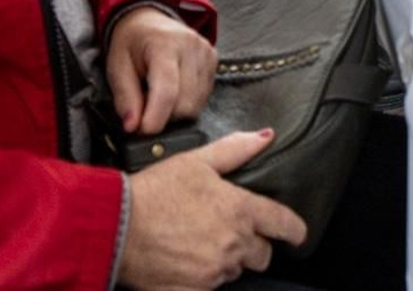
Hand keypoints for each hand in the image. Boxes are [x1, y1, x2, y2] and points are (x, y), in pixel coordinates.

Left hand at [106, 6, 215, 133]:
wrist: (149, 20)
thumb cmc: (131, 43)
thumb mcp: (116, 66)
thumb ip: (125, 97)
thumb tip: (132, 126)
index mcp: (164, 44)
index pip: (167, 89)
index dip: (156, 117)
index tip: (143, 131)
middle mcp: (191, 47)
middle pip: (185, 103)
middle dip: (163, 116)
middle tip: (145, 107)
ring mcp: (206, 53)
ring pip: (196, 105)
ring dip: (175, 111)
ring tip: (157, 95)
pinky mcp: (214, 61)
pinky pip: (203, 98)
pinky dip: (186, 103)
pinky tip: (173, 90)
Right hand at [120, 131, 307, 289]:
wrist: (117, 227)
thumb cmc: (154, 191)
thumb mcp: (196, 162)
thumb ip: (234, 150)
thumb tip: (264, 137)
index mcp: (240, 210)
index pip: (283, 224)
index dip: (294, 229)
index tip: (296, 233)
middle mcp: (234, 244)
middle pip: (262, 255)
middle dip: (253, 246)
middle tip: (230, 233)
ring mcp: (215, 272)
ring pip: (235, 272)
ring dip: (226, 260)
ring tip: (199, 243)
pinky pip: (211, 288)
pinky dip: (204, 278)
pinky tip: (187, 263)